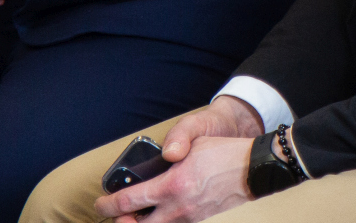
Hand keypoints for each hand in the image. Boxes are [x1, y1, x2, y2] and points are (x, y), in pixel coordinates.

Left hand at [96, 97, 265, 222]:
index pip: (129, 201)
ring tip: (137, 216)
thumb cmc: (225, 153)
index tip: (101, 203)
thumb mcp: (195, 140)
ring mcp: (189, 217)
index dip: (109, 205)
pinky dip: (162, 222)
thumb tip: (161, 157)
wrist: (254, 170)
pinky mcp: (200, 221)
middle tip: (117, 215)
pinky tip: (160, 214)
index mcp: (173, 185)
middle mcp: (178, 207)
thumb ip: (172, 148)